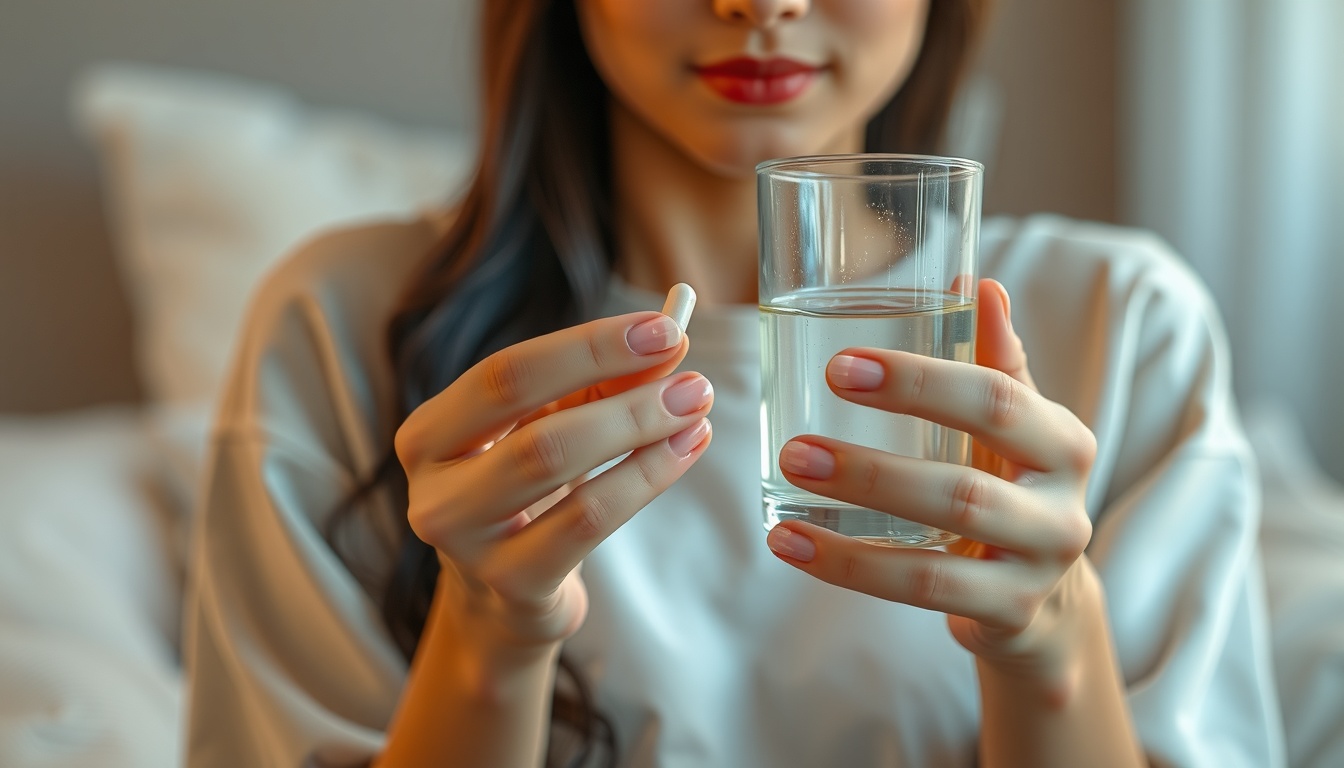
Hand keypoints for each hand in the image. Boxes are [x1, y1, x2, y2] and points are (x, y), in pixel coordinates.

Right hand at [394, 311, 712, 653]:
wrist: (502, 599)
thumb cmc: (527, 494)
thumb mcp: (550, 427)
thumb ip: (599, 384)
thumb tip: (666, 343)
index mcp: (431, 434)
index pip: (507, 374)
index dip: (588, 347)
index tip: (662, 329)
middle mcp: (435, 490)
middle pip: (536, 429)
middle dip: (626, 398)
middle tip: (692, 383)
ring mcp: (468, 545)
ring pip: (561, 473)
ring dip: (640, 434)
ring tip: (696, 414)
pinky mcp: (513, 584)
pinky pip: (589, 521)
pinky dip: (645, 478)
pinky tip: (683, 452)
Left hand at [766, 279, 1098, 670]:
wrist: (1046, 599)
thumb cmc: (1013, 487)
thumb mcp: (1013, 428)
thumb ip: (994, 361)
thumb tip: (974, 280)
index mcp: (1061, 440)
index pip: (995, 399)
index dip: (918, 382)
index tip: (839, 368)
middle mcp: (1061, 507)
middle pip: (964, 487)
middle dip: (871, 470)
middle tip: (795, 449)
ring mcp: (1037, 569)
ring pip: (940, 553)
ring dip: (851, 534)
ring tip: (784, 507)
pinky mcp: (1008, 615)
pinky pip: (924, 594)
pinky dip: (852, 570)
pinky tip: (793, 545)